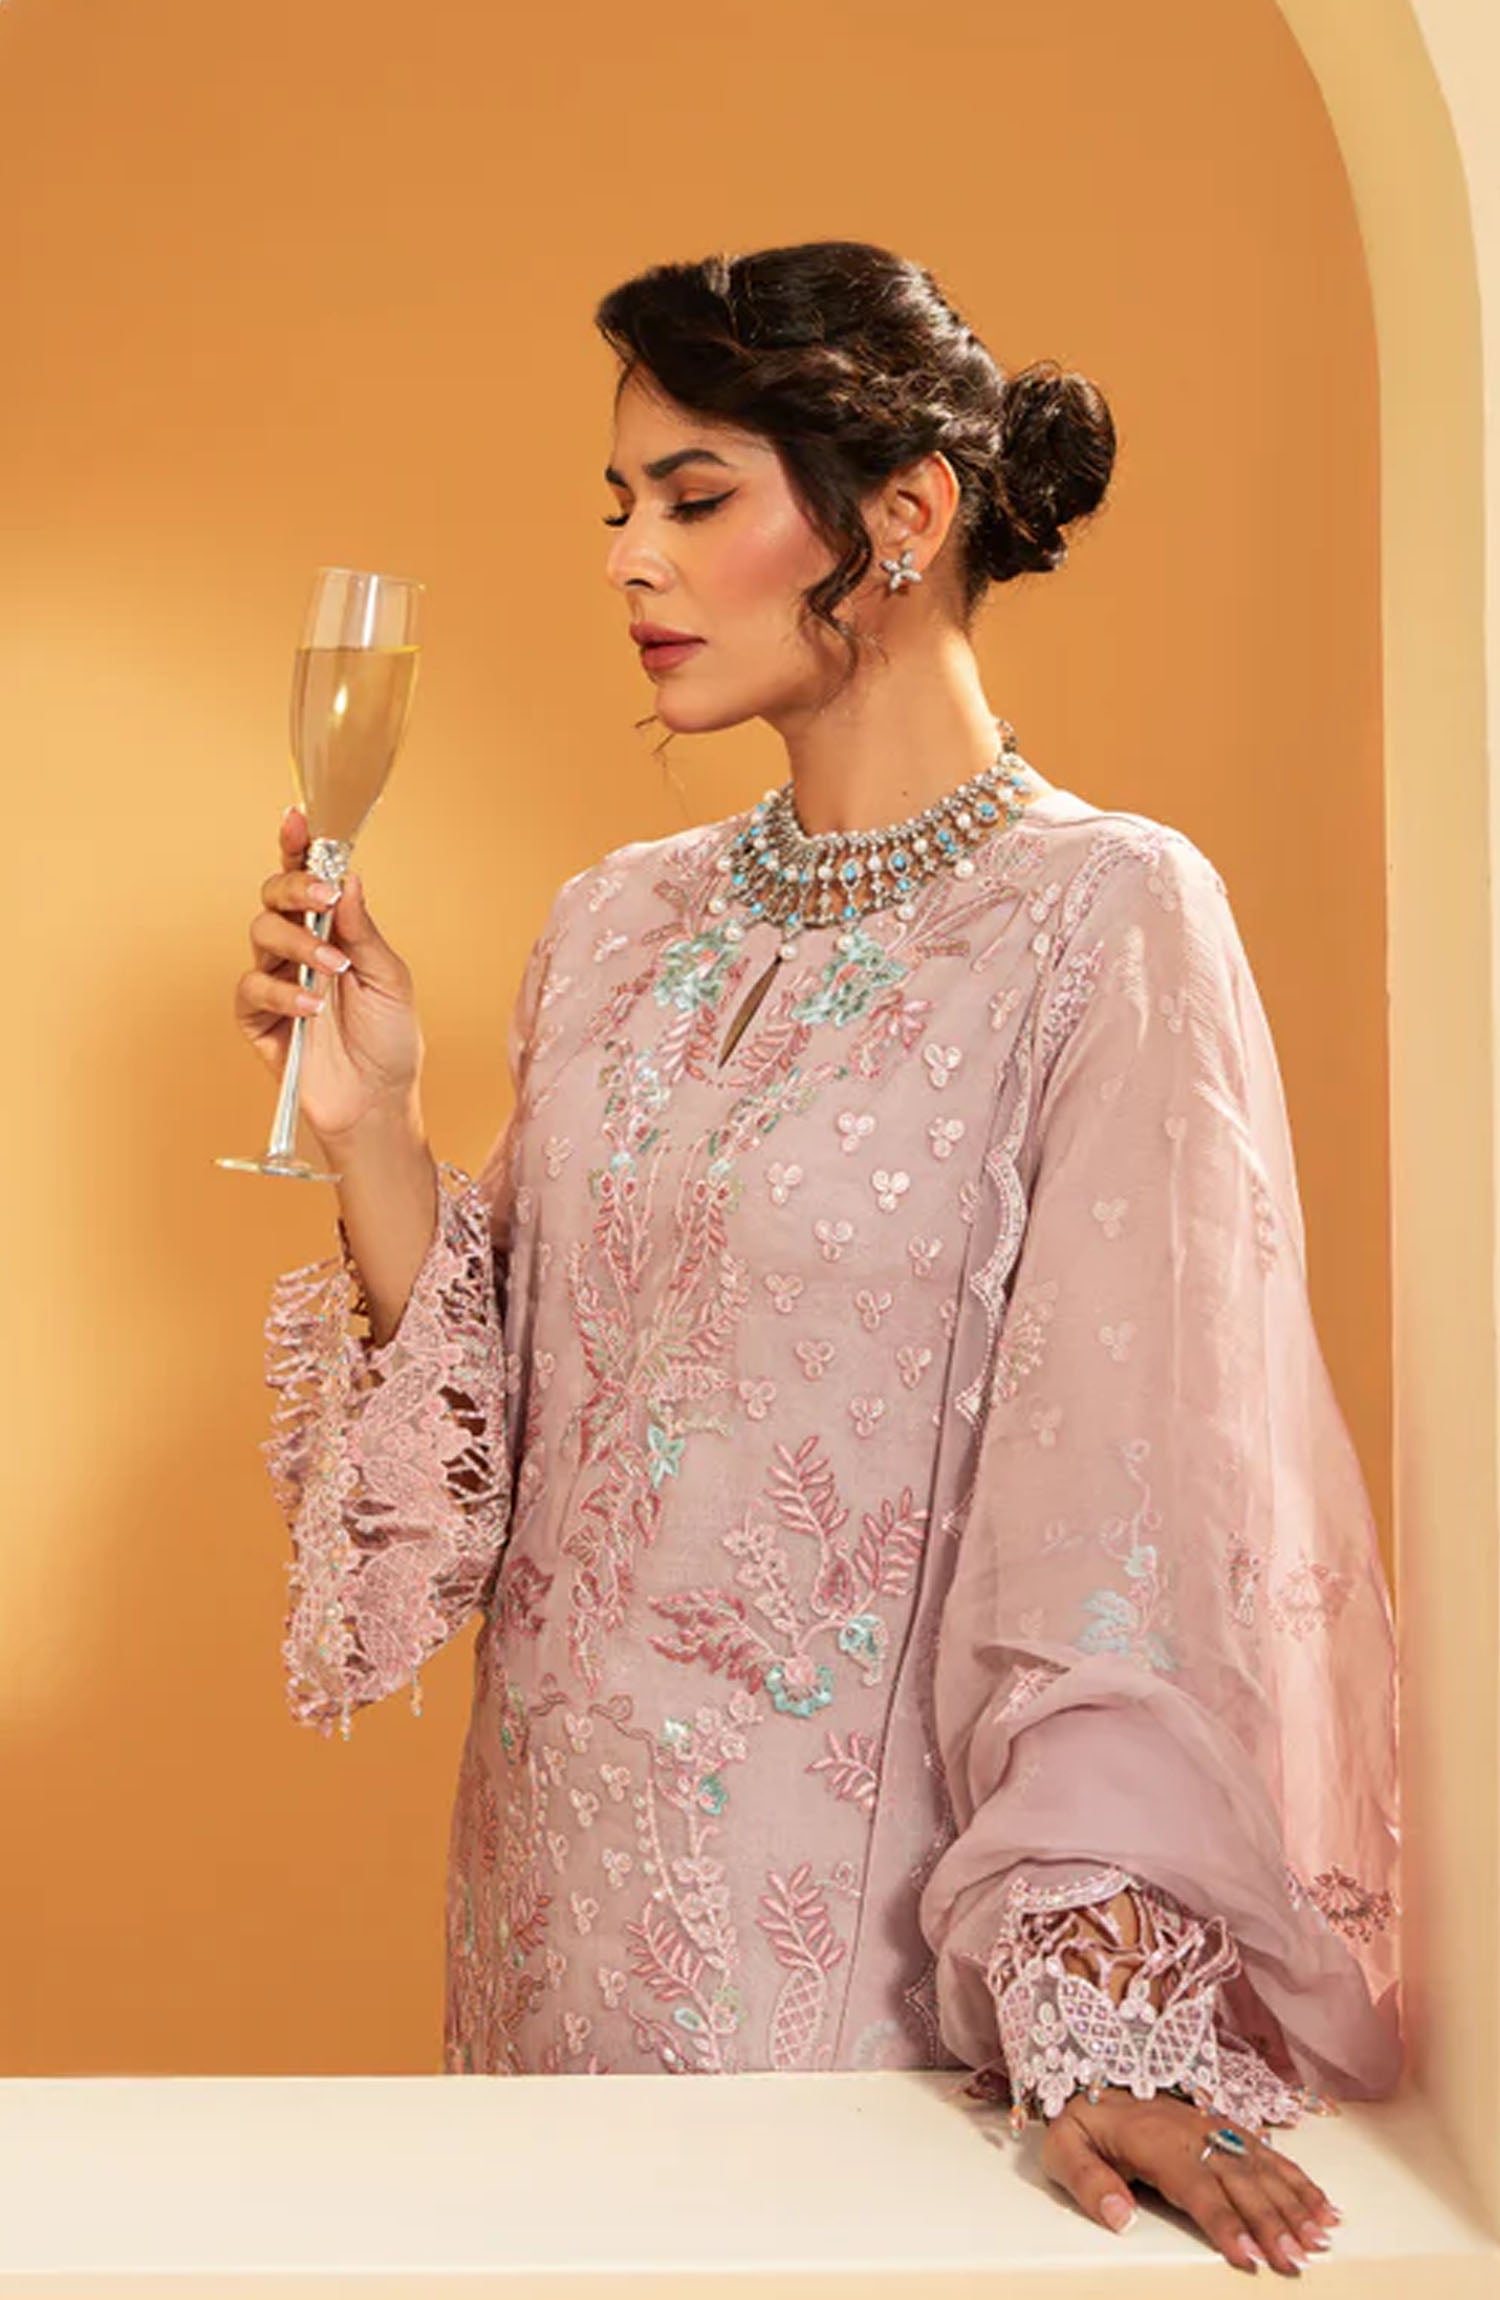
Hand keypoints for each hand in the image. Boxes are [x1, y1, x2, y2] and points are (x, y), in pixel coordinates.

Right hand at [233, 805, 425, 1149]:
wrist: (379, 1101)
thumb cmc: (389, 1039)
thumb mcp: (390, 978)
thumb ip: (363, 930)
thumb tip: (347, 879)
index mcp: (331, 929)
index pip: (306, 878)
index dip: (297, 846)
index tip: (298, 819)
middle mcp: (297, 947)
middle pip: (273, 896)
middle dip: (294, 889)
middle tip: (322, 898)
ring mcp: (275, 979)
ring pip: (261, 934)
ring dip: (299, 944)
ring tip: (334, 971)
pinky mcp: (257, 1016)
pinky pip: (253, 987)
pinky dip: (284, 992)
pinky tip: (312, 1007)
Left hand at [1039, 2086, 1341, 2275]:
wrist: (1096, 2078)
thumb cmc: (1083, 2124)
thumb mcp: (1063, 2149)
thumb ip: (1088, 2183)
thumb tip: (1120, 2218)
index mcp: (1154, 2140)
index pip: (1197, 2186)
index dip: (1224, 2222)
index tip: (1249, 2255)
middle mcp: (1194, 2131)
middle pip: (1239, 2180)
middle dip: (1272, 2222)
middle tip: (1297, 2259)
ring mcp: (1215, 2128)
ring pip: (1262, 2168)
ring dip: (1294, 2204)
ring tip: (1320, 2240)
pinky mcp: (1228, 2129)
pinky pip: (1269, 2155)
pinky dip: (1299, 2182)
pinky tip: (1322, 2207)